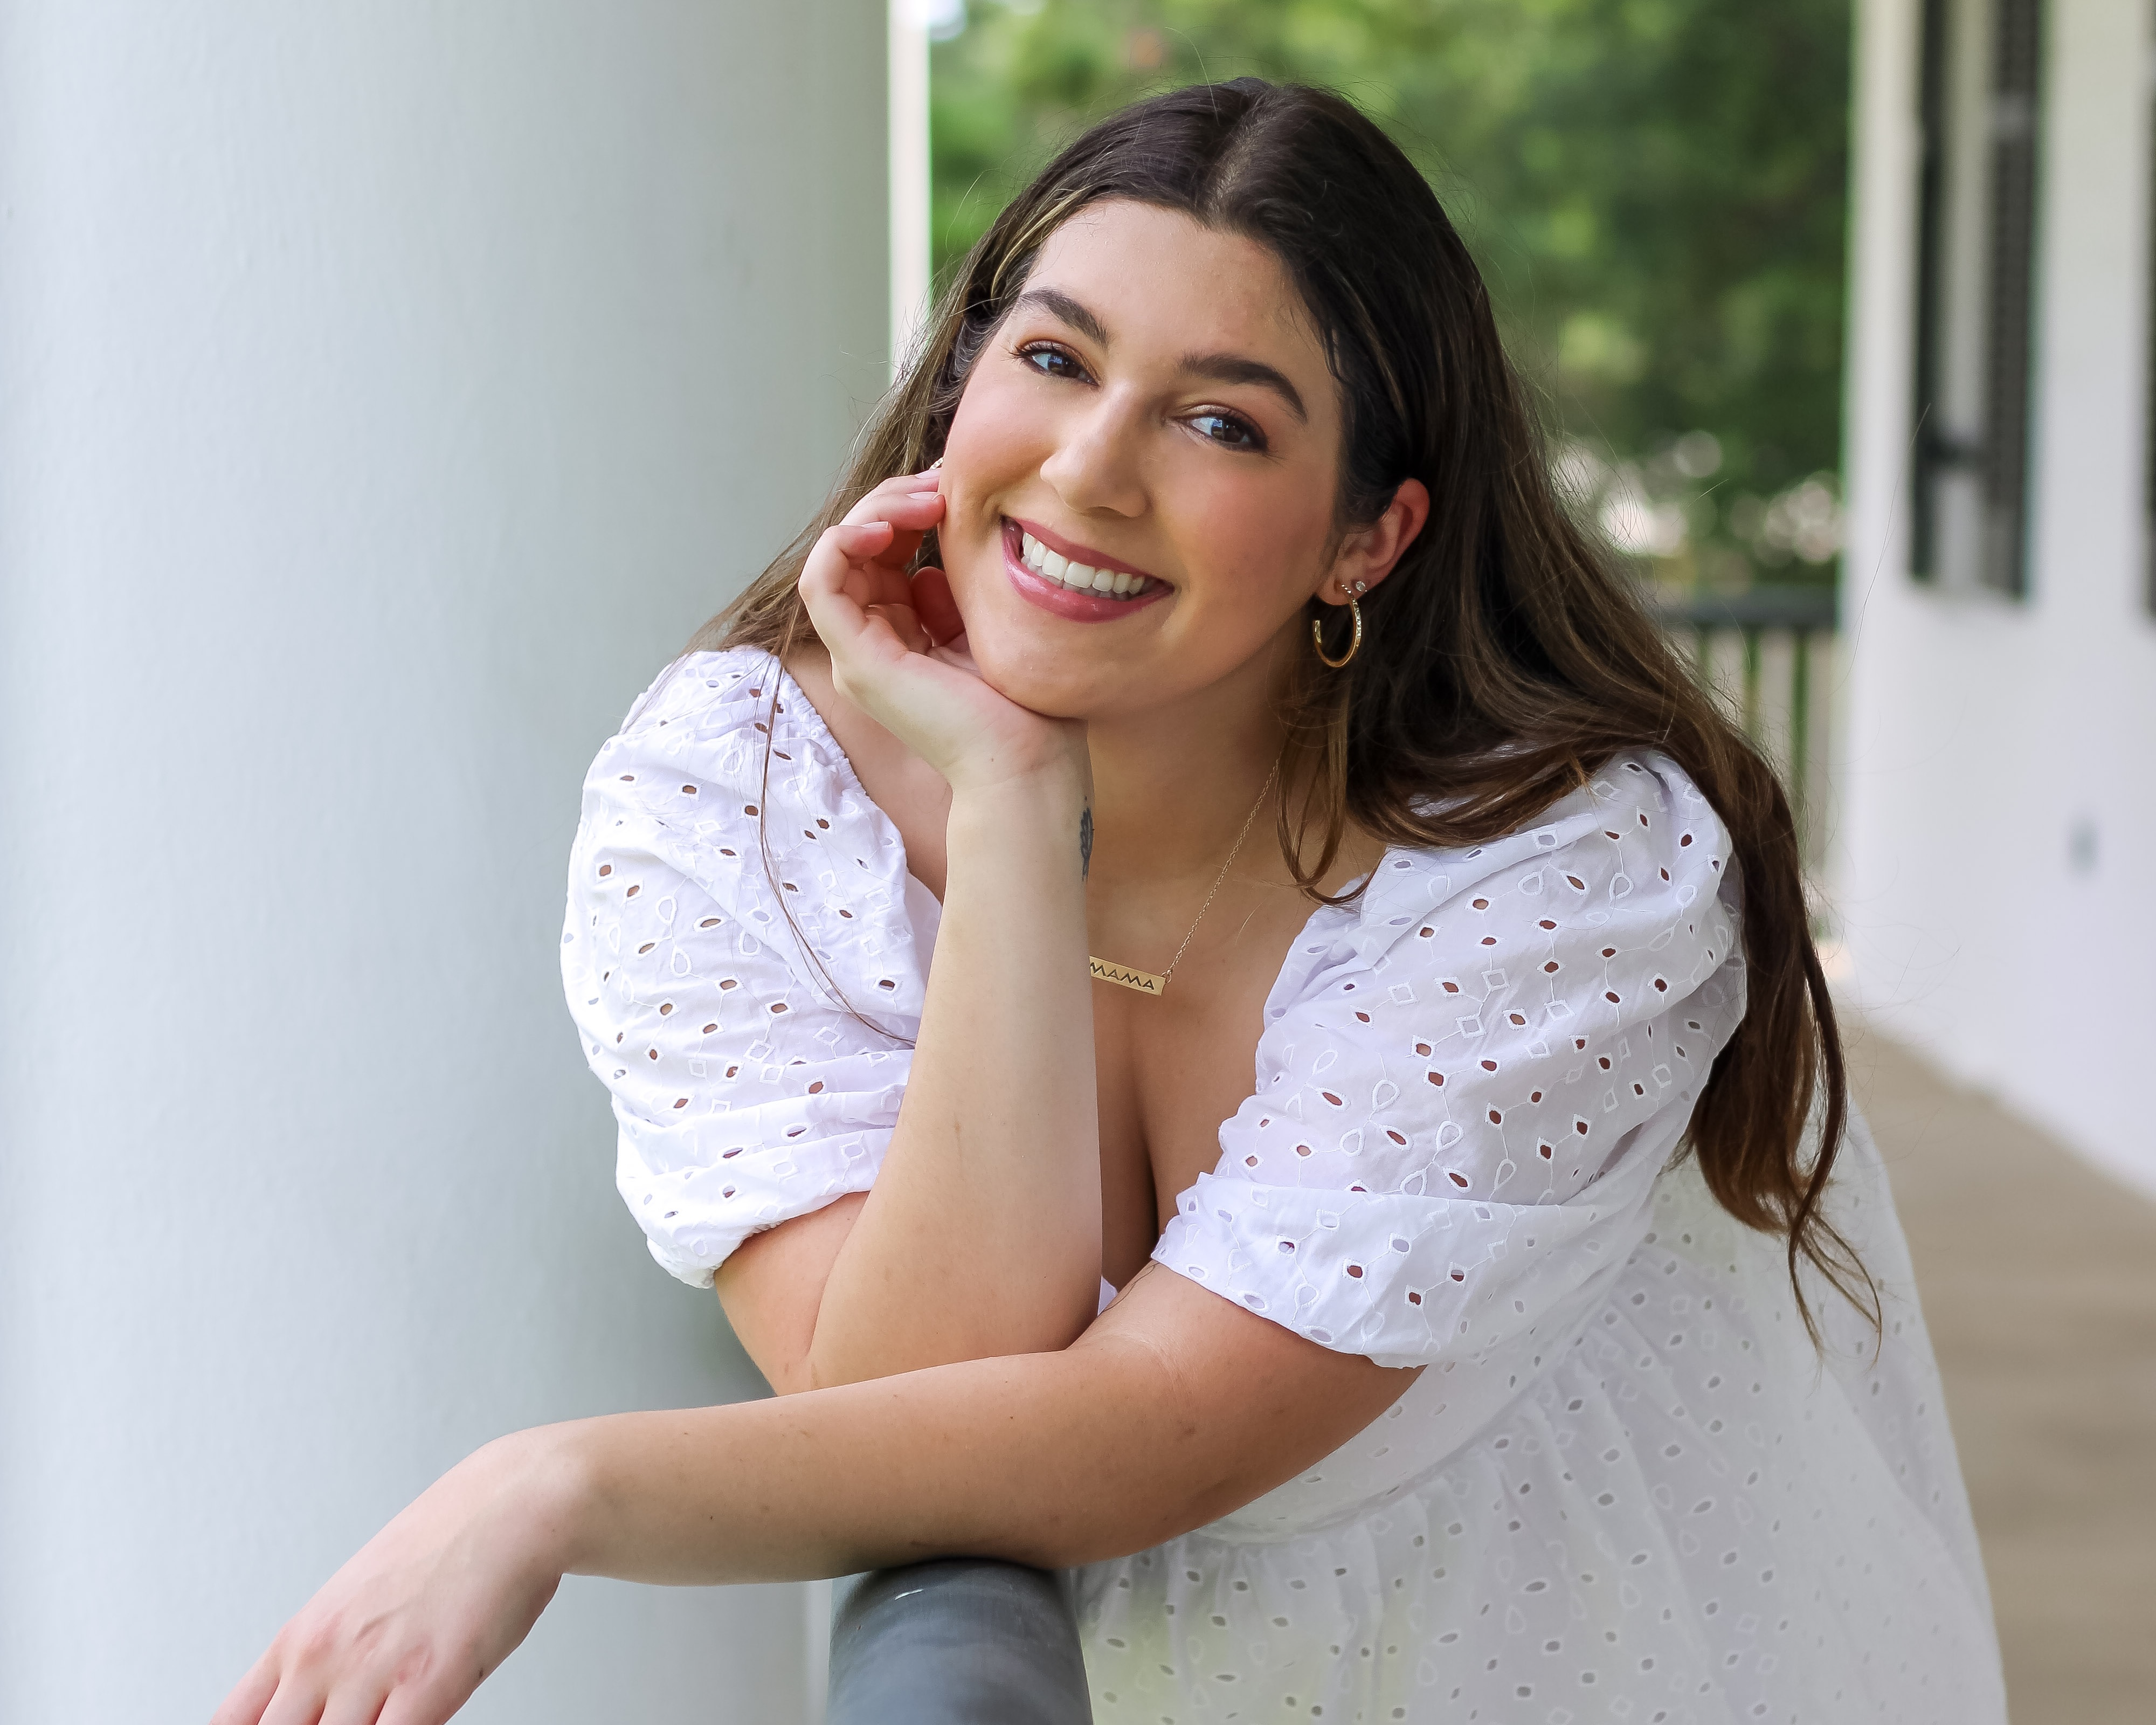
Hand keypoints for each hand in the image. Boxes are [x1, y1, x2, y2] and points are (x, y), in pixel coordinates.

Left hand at [211, 1434, 576, 1724]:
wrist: (512, 1503)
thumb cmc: (450, 1545)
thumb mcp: (363, 1598)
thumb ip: (334, 1658)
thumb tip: (318, 1711)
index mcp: (300, 1639)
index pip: (231, 1723)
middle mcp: (322, 1657)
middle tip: (347, 1724)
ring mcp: (371, 1672)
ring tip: (381, 1722)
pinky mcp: (427, 1683)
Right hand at [799, 468, 1084, 793]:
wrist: (1031, 767)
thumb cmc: (1027, 712)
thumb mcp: (986, 632)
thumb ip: (955, 598)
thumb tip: (934, 567)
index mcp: (901, 643)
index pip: (882, 558)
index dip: (909, 511)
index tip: (955, 488)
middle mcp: (871, 649)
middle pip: (856, 550)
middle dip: (893, 502)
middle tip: (942, 482)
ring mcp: (858, 657)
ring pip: (836, 557)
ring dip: (874, 512)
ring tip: (926, 498)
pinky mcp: (858, 661)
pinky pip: (821, 584)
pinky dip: (844, 542)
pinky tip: (889, 525)